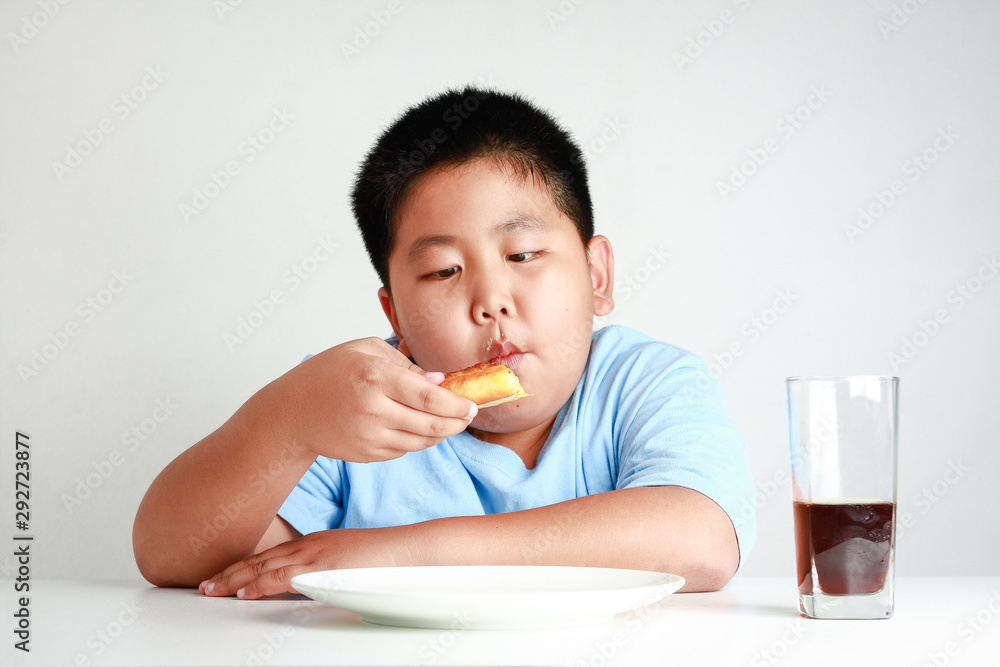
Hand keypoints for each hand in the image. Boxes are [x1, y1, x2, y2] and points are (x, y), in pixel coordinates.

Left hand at [198, 528, 407, 599]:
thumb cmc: (384, 560)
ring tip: (210, 590)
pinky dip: (259, 586)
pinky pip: (282, 578)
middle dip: (229, 573)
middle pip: (260, 559)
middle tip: (205, 585)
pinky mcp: (320, 569)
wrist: (405, 550)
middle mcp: (309, 546)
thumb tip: (313, 587)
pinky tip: (243, 594)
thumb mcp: (348, 562)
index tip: (225, 576)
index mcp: (314, 544)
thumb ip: (327, 572)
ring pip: (263, 568)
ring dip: (233, 580)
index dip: (245, 566)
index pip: (270, 555)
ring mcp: (313, 555)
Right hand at [264, 337, 476, 462]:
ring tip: (451, 422)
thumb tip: (440, 382)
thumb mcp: (364, 350)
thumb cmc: (329, 373)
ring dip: (441, 434)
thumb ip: (405, 364)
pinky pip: (404, 450)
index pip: (428, 396)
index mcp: (374, 378)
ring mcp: (369, 436)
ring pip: (420, 442)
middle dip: (456, 422)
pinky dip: (419, 441)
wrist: (293, 410)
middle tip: (469, 415)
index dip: (456, 404)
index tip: (472, 404)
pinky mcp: (366, 454)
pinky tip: (423, 429)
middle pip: (430, 424)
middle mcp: (373, 409)